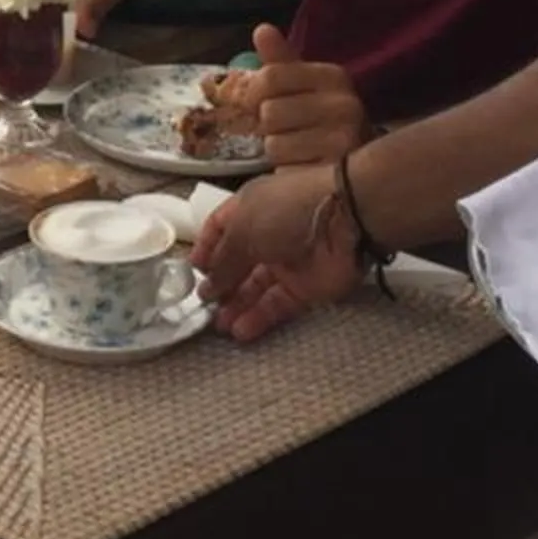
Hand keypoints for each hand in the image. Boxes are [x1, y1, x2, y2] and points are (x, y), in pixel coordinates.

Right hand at [195, 167, 358, 341]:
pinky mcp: (305, 287)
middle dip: (220, 284)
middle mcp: (267, 234)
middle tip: (203, 306)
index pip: (220, 228)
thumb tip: (207, 287)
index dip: (206, 248)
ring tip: (219, 325)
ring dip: (236, 306)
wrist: (345, 220)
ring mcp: (287, 262)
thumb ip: (222, 262)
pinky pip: (276, 304)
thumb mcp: (242, 229)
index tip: (192, 271)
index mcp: (250, 208)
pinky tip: (241, 330)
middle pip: (237, 263)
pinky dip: (258, 317)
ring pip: (255, 288)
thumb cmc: (288, 210)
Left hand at [249, 23, 367, 167]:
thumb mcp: (301, 87)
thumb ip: (280, 62)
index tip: (258, 102)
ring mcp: (344, 139)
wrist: (356, 168)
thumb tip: (262, 29)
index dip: (253, 93)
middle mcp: (344, 104)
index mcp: (333, 77)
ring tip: (299, 149)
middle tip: (288, 130)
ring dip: (278, 150)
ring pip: (274, 143)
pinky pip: (285, 168)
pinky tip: (305, 165)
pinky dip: (287, 170)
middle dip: (268, 126)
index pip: (271, 76)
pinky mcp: (335, 170)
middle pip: (268, 112)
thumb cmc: (320, 121)